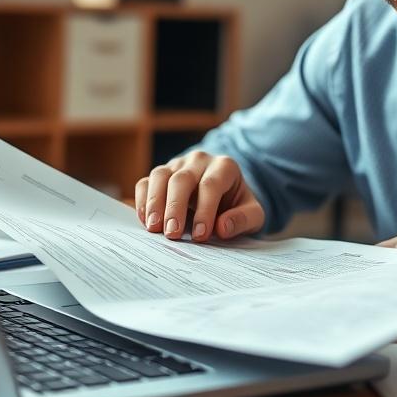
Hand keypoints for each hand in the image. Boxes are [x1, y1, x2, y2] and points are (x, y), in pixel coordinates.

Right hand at [134, 151, 264, 241]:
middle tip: (172, 234)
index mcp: (225, 167)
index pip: (211, 185)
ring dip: (155, 203)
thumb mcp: (253, 215)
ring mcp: (177, 165)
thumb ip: (243, 220)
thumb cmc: (238, 207)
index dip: (205, 210)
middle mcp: (199, 160)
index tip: (200, 235)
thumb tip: (222, 227)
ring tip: (154, 228)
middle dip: (176, 208)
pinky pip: (146, 182)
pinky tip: (146, 221)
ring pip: (160, 176)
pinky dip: (143, 201)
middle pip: (182, 179)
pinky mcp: (161, 175)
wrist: (225, 197)